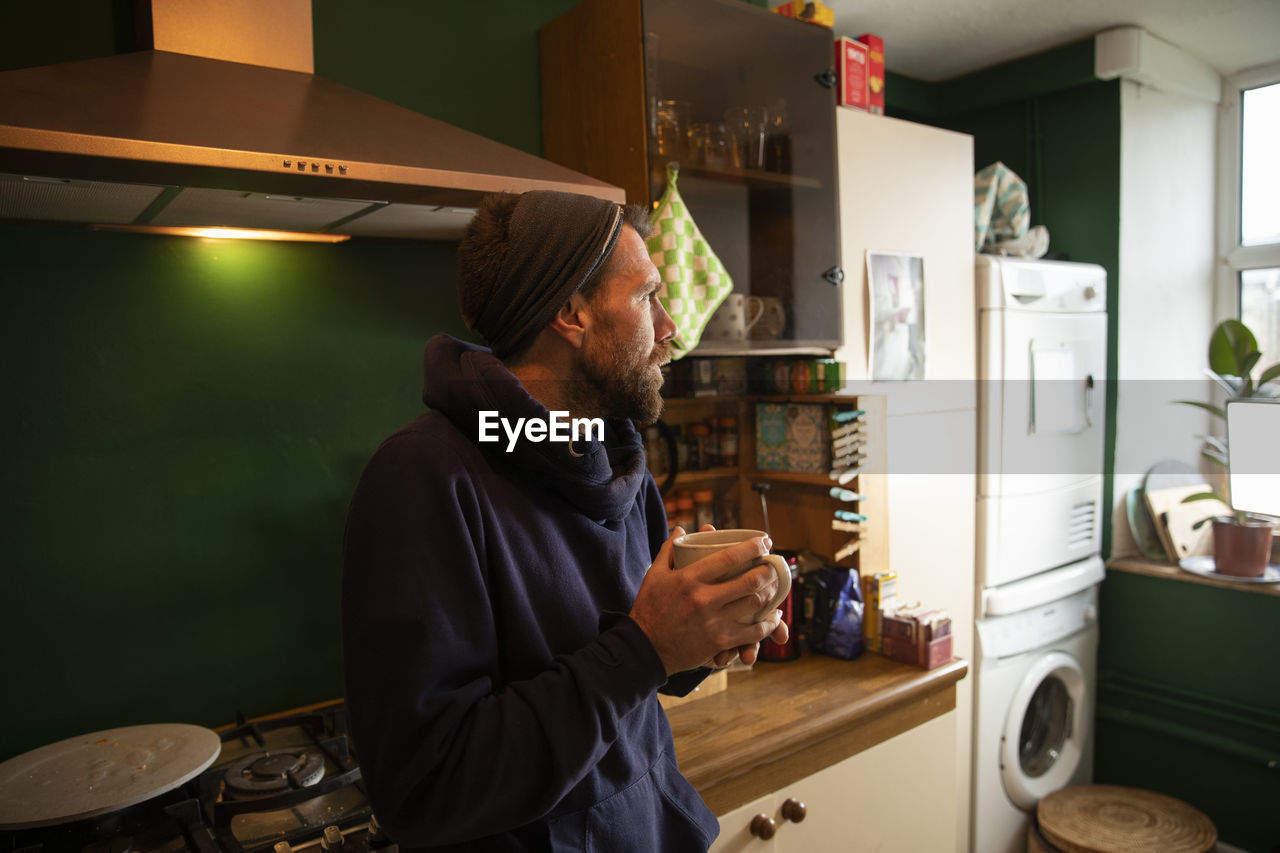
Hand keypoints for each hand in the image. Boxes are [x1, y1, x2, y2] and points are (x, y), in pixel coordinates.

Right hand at [630, 527, 783, 675]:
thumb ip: (669, 550)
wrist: (645, 648)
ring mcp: (713, 622)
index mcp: (688, 578)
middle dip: (768, 570)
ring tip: (774, 587)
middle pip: (749, 580)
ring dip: (770, 594)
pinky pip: (753, 632)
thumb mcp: (654, 575)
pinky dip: (768, 623)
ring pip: (755, 604)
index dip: (753, 548)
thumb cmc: (649, 609)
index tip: (764, 543)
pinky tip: (773, 616)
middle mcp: (703, 599)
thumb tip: (681, 529)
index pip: (729, 557)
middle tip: (774, 565)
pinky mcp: (719, 642)